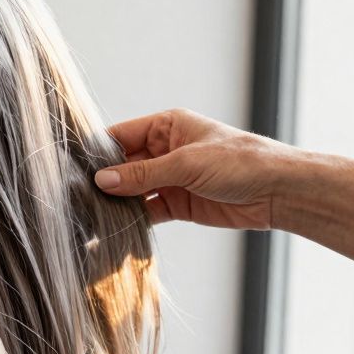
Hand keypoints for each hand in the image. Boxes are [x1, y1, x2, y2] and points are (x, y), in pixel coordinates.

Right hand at [94, 108, 292, 230]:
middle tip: (78, 197)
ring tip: (91, 215)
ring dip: (117, 202)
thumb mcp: (187, 164)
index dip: (98, 152)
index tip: (74, 169)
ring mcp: (171, 179)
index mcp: (166, 127)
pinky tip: (116, 227)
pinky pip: (147, 211)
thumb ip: (143, 174)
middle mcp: (165, 150)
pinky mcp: (178, 204)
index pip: (120, 136)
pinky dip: (133, 219)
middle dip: (105, 181)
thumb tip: (103, 181)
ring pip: (133, 190)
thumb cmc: (240, 162)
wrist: (279, 192)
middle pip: (123, 165)